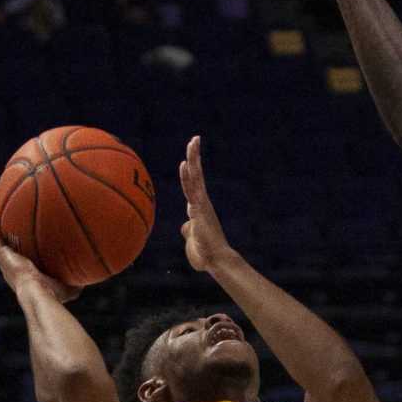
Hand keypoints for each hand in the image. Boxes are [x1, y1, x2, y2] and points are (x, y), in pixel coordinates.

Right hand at [0, 211, 79, 304]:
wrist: (38, 294)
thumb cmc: (54, 294)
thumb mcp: (70, 287)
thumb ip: (79, 279)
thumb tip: (91, 273)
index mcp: (27, 278)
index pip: (25, 262)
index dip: (26, 252)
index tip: (29, 242)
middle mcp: (13, 270)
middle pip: (11, 251)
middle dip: (11, 239)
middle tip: (13, 225)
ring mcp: (7, 263)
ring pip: (0, 243)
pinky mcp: (3, 257)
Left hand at [177, 136, 237, 275]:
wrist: (216, 262)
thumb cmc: (206, 255)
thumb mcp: (192, 240)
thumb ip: (189, 231)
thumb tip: (185, 226)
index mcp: (198, 208)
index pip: (192, 185)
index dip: (190, 170)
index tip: (189, 157)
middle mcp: (201, 203)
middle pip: (196, 175)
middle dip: (195, 156)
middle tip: (195, 139)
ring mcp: (201, 205)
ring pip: (195, 178)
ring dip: (193, 159)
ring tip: (193, 142)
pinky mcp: (200, 210)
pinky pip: (192, 189)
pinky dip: (188, 176)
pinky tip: (184, 164)